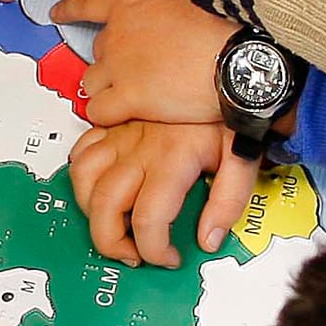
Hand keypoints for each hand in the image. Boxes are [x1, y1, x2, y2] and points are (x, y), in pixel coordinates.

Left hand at [52, 0, 233, 125]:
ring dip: (105, 91)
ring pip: (90, 83)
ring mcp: (120, 67)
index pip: (90, 4)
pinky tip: (124, 117)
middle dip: (109, 63)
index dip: (71, 9)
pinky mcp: (129, 98)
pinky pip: (98, 112)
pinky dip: (106, 117)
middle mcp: (118, 35)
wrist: (241, 54)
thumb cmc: (227, 21)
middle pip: (96, 50)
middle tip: (132, 73)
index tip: (57, 13)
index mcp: (133, 6)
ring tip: (129, 98)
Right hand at [67, 121, 264, 268]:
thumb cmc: (231, 109)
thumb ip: (228, 202)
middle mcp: (140, 147)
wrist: (223, 68)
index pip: (149, 219)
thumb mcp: (244, 155)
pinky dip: (81, 170)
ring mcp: (122, 133)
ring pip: (83, 177)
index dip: (154, 250)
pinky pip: (81, 148)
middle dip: (111, 242)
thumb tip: (209, 239)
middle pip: (104, 206)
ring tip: (112, 223)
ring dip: (90, 210)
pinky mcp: (115, 123)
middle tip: (133, 253)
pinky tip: (99, 184)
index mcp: (171, 160)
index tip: (168, 257)